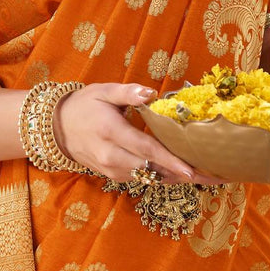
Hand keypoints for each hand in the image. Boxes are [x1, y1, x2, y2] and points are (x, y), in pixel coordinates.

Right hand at [54, 82, 222, 184]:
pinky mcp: (111, 176)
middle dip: (182, 174)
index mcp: (112, 132)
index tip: (192, 169)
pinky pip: (140, 179)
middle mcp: (111, 156)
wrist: (57, 127)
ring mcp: (110, 170)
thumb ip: (128, 92)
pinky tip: (179, 175)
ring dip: (174, 179)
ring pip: (148, 178)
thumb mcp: (103, 91)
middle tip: (212, 175)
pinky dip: (160, 178)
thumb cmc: (84, 104)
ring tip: (203, 177)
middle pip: (152, 170)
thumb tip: (150, 92)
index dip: (170, 161)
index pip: (146, 149)